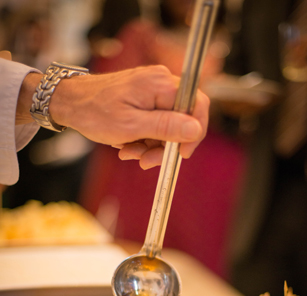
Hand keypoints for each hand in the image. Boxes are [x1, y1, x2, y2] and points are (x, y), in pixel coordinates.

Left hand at [50, 65, 208, 168]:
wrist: (68, 102)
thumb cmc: (94, 111)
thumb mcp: (131, 126)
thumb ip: (167, 127)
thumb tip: (196, 129)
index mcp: (161, 84)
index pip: (197, 106)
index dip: (195, 133)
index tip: (181, 153)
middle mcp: (161, 82)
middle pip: (183, 119)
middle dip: (166, 145)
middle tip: (147, 160)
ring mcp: (154, 89)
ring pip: (170, 125)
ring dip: (152, 145)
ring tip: (130, 152)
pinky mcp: (146, 97)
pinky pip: (157, 122)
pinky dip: (145, 137)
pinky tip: (129, 144)